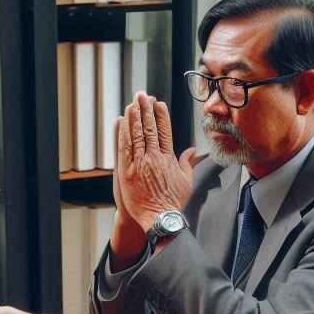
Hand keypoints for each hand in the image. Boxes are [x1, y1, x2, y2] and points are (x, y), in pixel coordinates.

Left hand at [114, 92, 195, 233]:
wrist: (160, 218)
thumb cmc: (173, 202)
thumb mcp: (186, 181)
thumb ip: (187, 163)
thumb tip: (191, 151)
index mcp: (169, 158)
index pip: (165, 131)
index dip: (161, 115)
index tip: (158, 103)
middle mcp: (155, 157)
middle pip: (150, 128)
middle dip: (146, 109)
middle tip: (142, 95)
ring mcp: (140, 163)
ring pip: (137, 134)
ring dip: (134, 116)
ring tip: (132, 103)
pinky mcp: (127, 171)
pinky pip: (124, 147)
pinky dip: (123, 132)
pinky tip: (122, 120)